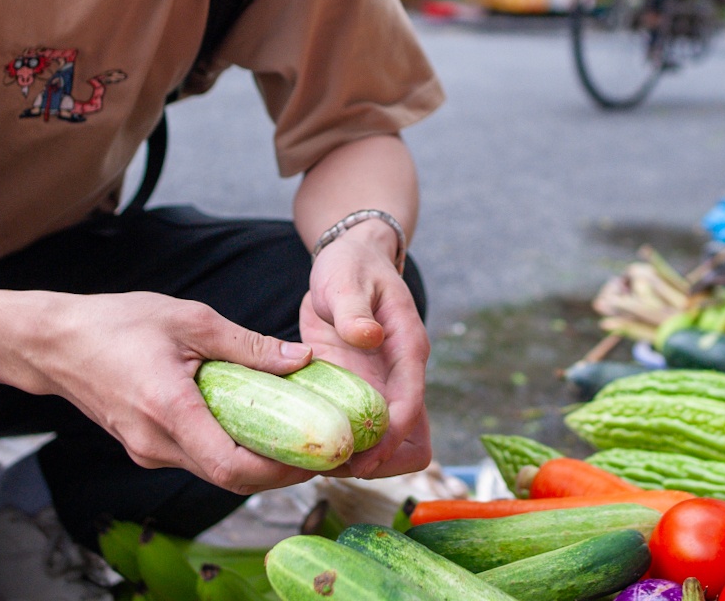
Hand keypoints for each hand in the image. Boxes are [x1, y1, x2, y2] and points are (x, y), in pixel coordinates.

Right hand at [19, 290, 320, 494]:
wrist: (54, 342)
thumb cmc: (115, 323)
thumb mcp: (189, 320)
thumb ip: (247, 345)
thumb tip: (300, 359)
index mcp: (169, 410)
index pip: (233, 467)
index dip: (281, 471)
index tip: (317, 456)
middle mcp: (157, 443)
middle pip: (230, 478)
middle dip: (280, 471)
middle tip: (319, 450)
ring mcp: (147, 450)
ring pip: (214, 471)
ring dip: (257, 462)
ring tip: (297, 437)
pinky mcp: (144, 447)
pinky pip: (196, 457)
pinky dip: (230, 449)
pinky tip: (254, 426)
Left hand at [302, 221, 432, 478]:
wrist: (351, 260)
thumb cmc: (351, 267)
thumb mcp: (345, 281)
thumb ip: (354, 309)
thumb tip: (368, 336)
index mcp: (407, 348)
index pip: (410, 405)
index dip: (391, 438)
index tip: (362, 460)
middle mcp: (401, 374)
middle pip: (413, 440)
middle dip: (383, 461)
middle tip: (337, 465)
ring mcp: (383, 386)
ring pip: (390, 443)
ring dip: (363, 459)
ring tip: (320, 463)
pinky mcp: (362, 391)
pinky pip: (361, 430)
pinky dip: (343, 443)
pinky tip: (312, 446)